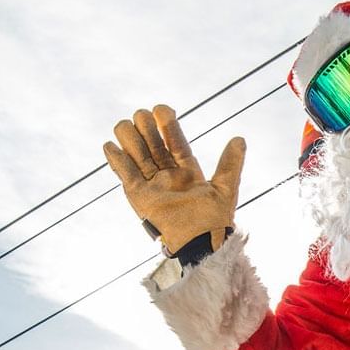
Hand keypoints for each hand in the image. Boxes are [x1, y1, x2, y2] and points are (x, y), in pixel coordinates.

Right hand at [102, 105, 246, 253]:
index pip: (175, 142)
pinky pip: (126, 175)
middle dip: (147, 129)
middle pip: (153, 146)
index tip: (162, 108)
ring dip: (130, 139)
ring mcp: (152, 185)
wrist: (199, 240)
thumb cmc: (213, 218)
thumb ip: (230, 163)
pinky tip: (109, 145)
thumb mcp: (225, 186)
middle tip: (142, 114)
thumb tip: (239, 139)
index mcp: (187, 171)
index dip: (168, 125)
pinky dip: (117, 161)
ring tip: (125, 124)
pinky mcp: (139, 196)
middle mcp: (167, 175)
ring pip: (138, 156)